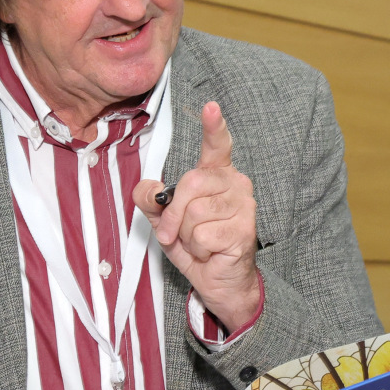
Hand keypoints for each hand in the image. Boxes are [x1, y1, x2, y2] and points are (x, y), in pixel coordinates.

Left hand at [134, 101, 259, 332]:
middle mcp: (235, 184)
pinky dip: (197, 249)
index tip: (211, 107)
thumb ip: (151, 202)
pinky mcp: (244, 229)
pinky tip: (210, 252)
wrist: (220, 281)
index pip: (217, 146)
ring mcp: (243, 206)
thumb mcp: (165, 222)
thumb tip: (144, 190)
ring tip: (199, 243)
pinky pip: (201, 234)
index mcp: (216, 176)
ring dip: (185, 235)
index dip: (214, 126)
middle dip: (173, 214)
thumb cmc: (197, 246)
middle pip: (191, 184)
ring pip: (194, 213)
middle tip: (174, 234)